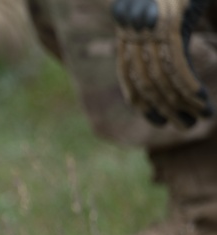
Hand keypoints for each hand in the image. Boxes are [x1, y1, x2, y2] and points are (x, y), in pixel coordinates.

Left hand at [112, 0, 212, 127]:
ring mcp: (151, 24)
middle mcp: (134, 27)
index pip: (130, 75)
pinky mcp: (170, 20)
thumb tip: (164, 59)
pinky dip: (187, 85)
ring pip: (161, 76)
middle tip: (186, 126)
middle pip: (146, 80)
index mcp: (129, 26)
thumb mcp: (167, 9)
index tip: (159, 120)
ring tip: (201, 117)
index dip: (143, 102)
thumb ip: (160, 34)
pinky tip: (200, 100)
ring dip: (181, 102)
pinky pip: (175, 62)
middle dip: (166, 108)